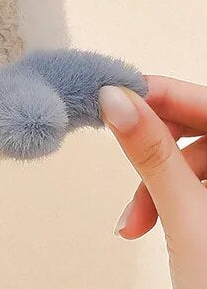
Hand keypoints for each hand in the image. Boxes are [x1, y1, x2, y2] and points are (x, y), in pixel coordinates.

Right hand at [99, 78, 206, 287]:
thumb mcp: (188, 219)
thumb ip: (152, 153)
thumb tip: (117, 99)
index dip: (162, 93)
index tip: (117, 91)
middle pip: (200, 129)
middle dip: (153, 147)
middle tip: (120, 148)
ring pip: (195, 162)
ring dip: (155, 183)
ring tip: (135, 219)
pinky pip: (198, 187)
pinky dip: (167, 200)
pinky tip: (149, 224)